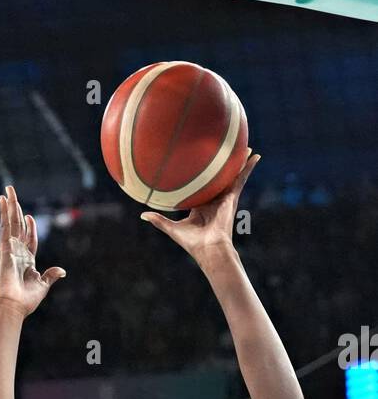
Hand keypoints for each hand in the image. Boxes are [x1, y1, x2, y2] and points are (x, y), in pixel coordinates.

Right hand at [0, 185, 65, 315]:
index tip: (29, 216)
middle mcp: (16, 252)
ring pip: (11, 222)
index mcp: (26, 260)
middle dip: (15, 210)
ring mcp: (9, 248)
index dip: (30, 227)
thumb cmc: (26, 299)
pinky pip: (6, 226)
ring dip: (10, 206)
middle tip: (12, 194)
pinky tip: (4, 201)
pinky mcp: (4, 247)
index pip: (29, 239)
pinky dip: (5, 213)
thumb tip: (62, 271)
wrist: (14, 304)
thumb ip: (50, 276)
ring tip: (8, 190)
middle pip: (17, 226)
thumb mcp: (43, 285)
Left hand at [140, 152, 259, 264]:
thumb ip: (159, 221)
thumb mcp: (172, 228)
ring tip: (247, 150)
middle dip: (223, 169)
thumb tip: (142, 215)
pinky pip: (241, 180)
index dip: (201, 180)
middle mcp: (214, 201)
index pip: (202, 189)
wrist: (208, 248)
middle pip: (219, 180)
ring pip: (232, 177)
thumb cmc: (192, 242)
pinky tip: (255, 157)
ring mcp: (224, 199)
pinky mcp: (232, 198)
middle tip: (227, 153)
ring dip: (239, 164)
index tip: (199, 168)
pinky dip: (248, 169)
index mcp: (201, 207)